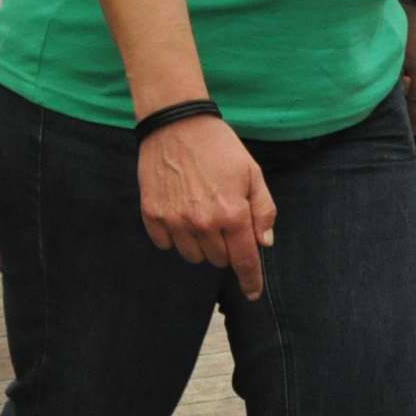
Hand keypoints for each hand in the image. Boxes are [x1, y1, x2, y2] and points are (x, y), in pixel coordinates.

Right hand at [137, 115, 276, 300]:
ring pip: (193, 256)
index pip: (244, 261)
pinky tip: (179, 211)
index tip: (253, 293)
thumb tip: (263, 243)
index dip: (251, 280)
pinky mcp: (152, 215)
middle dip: (226, 246)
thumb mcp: (252, 171)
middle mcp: (203, 223)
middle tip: (223, 217)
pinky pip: (166, 244)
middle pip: (219, 260)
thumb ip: (262, 209)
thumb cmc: (218, 146)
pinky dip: (175, 236)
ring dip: (201, 243)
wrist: (176, 123)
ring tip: (200, 212)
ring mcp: (175, 221)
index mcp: (232, 213)